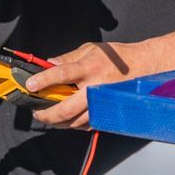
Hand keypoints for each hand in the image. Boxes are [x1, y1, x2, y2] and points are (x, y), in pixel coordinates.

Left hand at [26, 41, 140, 129]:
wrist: (144, 68)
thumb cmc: (118, 58)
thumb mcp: (92, 49)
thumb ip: (69, 57)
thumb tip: (49, 63)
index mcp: (89, 68)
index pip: (61, 74)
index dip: (43, 80)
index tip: (30, 84)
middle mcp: (94, 88)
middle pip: (65, 108)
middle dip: (46, 113)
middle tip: (36, 112)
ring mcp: (101, 105)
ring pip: (74, 122)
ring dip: (56, 122)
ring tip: (47, 117)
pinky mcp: (106, 114)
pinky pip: (85, 126)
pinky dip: (72, 125)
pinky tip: (65, 120)